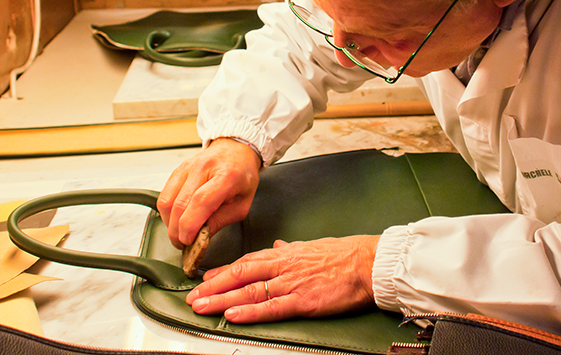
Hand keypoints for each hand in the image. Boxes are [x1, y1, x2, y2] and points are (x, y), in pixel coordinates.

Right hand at [157, 138, 261, 248]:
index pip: (201, 201)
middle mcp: (204, 167)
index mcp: (226, 175)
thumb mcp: (242, 203)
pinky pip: (164, 194)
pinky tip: (177, 218)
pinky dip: (167, 212)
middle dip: (177, 230)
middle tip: (183, 243)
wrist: (236, 151)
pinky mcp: (178, 169)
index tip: (188, 240)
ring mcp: (188, 166)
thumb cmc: (242, 176)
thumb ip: (221, 221)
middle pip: (180, 204)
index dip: (190, 225)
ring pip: (167, 200)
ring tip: (179, 232)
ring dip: (169, 222)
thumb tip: (201, 237)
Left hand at [185, 235, 378, 322]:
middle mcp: (283, 266)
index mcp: (285, 254)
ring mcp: (292, 283)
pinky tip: (233, 315)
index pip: (247, 261)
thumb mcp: (312, 245)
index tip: (205, 278)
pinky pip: (272, 308)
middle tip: (193, 297)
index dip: (223, 271)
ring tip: (202, 307)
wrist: (368, 263)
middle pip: (241, 275)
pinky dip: (250, 311)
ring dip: (223, 299)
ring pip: (250, 291)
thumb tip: (276, 245)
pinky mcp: (304, 301)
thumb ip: (290, 248)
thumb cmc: (344, 254)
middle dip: (214, 286)